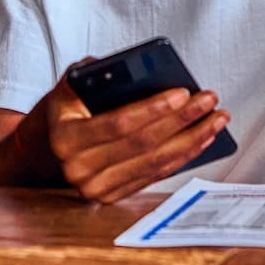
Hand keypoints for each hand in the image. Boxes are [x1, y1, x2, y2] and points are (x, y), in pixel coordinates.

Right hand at [44, 74, 229, 203]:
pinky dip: (183, 156)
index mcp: (65, 138)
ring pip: (154, 163)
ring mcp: (96, 188)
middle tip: (210, 100)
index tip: (183, 92)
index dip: (154, 109)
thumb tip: (126, 68)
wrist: (47, 147)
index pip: (118, 123)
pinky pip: (155, 175)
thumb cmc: (67, 110)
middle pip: (143, 145)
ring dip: (192, 140)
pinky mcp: (113, 196)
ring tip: (217, 118)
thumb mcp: (67, 88)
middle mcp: (79, 169)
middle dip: (182, 121)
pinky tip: (203, 137)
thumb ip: (88, 75)